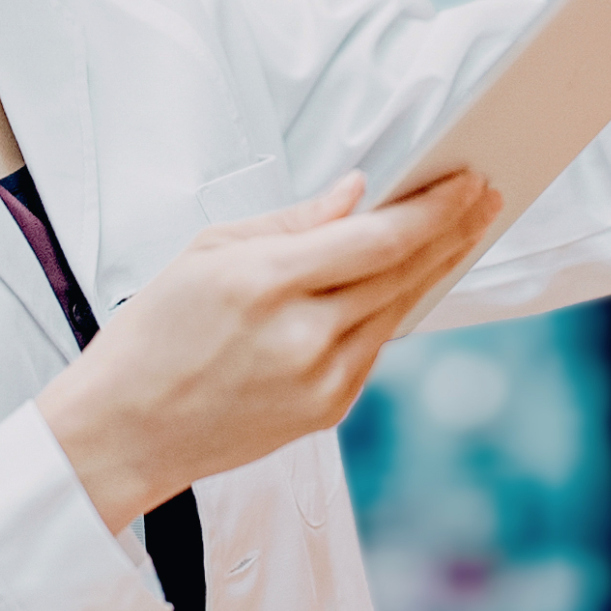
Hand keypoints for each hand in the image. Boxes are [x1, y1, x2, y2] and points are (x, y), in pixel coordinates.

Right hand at [35, 170, 503, 530]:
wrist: (124, 431)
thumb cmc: (153, 336)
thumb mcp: (207, 252)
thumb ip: (290, 220)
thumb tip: (355, 193)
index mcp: (266, 282)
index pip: (378, 238)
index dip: (433, 207)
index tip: (466, 179)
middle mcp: (302, 335)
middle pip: (404, 273)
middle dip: (453, 229)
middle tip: (486, 194)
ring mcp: (320, 381)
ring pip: (398, 311)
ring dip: (436, 268)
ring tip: (464, 228)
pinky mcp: (326, 412)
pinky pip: (374, 348)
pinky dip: (394, 310)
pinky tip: (411, 281)